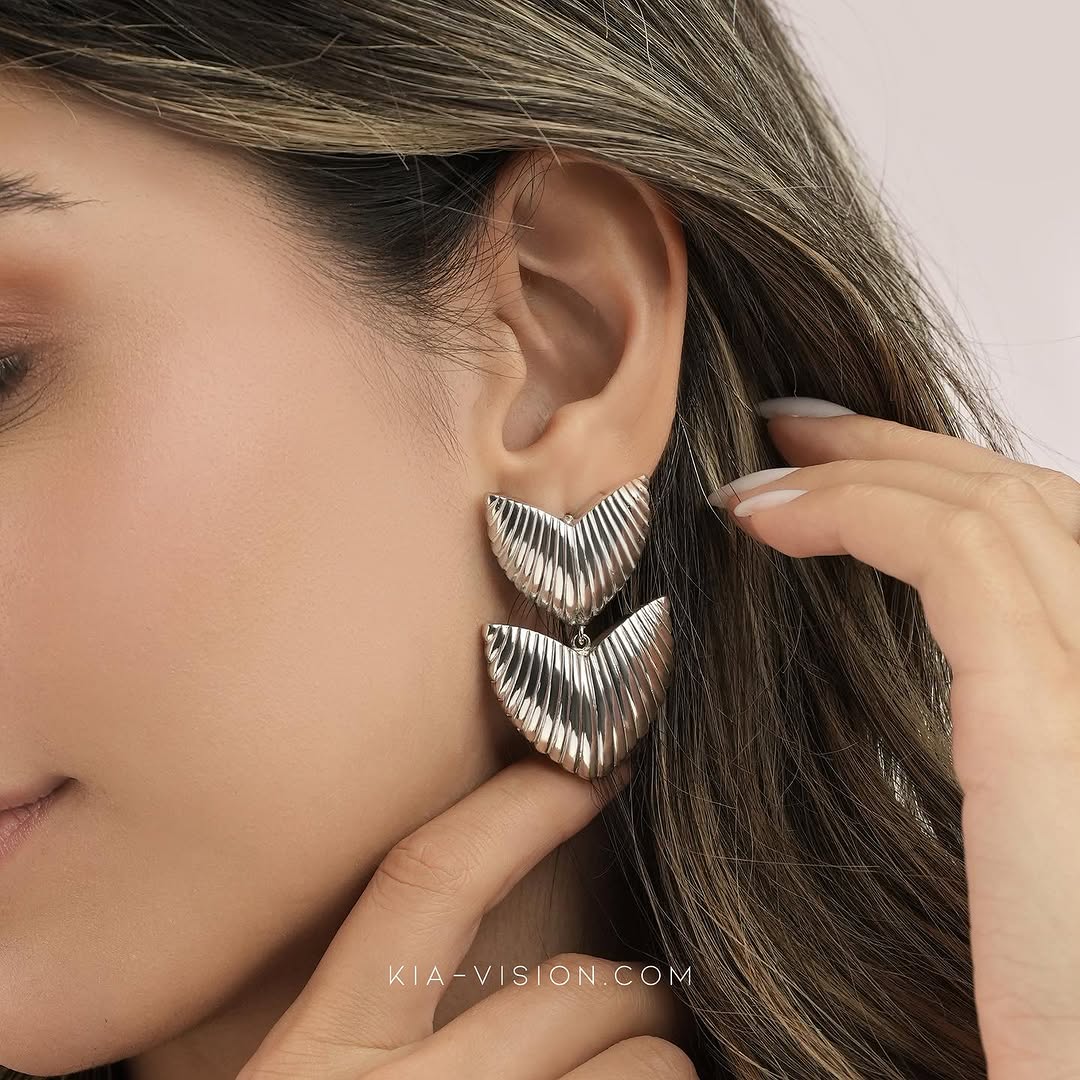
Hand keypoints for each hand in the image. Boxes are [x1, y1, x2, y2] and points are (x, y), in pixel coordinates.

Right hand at [236, 755, 696, 1079]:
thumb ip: (368, 1020)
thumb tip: (485, 955)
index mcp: (314, 1061)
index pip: (426, 881)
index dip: (519, 808)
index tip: (595, 768)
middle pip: (578, 989)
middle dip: (633, 994)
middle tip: (638, 1014)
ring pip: (645, 1063)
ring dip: (652, 1065)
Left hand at [713, 402, 1079, 1077]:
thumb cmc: (1050, 1017)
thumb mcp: (1027, 878)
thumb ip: (1011, 778)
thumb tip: (929, 711)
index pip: (1060, 560)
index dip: (949, 492)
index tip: (824, 476)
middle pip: (1036, 517)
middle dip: (909, 454)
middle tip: (797, 432)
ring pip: (1003, 518)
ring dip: (872, 468)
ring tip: (765, 462)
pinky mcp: (1065, 733)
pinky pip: (958, 565)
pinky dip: (858, 514)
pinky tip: (760, 518)